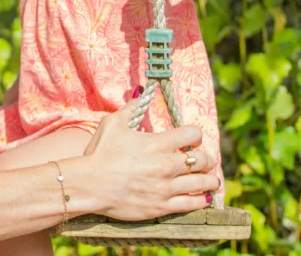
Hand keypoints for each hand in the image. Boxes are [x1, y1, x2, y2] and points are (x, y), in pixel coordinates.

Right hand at [82, 98, 217, 221]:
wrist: (90, 185)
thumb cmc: (100, 153)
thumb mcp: (112, 124)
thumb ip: (131, 109)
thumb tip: (141, 93)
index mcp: (158, 143)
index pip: (193, 134)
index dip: (195, 134)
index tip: (191, 138)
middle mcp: (167, 165)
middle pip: (203, 160)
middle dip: (204, 158)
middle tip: (201, 160)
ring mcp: (167, 187)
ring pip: (203, 183)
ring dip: (209, 179)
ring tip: (209, 179)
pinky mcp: (163, 206)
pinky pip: (192, 204)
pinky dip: (202, 200)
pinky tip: (204, 197)